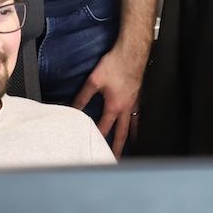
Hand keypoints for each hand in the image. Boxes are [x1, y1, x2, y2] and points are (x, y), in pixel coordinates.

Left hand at [72, 43, 147, 157]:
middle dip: (118, 147)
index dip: (99, 138)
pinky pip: (139, 113)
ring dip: (132, 137)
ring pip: (134, 124)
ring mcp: (134, 101)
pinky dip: (138, 122)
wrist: (132, 52)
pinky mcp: (139, 94)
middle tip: (116, 159)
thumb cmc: (115, 64)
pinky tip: (137, 123)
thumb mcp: (94, 81)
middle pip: (123, 133)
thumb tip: (73, 107)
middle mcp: (126, 107)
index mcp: (114, 106)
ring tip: (131, 147)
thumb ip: (83, 96)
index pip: (105, 127)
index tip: (95, 150)